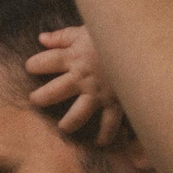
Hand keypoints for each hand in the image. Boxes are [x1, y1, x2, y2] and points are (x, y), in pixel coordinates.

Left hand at [25, 26, 126, 145]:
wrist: (142, 42)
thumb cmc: (113, 34)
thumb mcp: (86, 30)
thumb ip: (63, 36)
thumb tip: (42, 38)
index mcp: (73, 57)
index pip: (44, 62)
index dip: (34, 65)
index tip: (30, 68)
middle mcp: (82, 78)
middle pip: (52, 92)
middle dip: (40, 99)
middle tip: (35, 101)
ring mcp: (98, 93)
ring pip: (77, 114)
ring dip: (68, 123)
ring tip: (63, 127)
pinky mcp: (115, 102)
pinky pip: (109, 123)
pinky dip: (106, 135)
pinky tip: (101, 142)